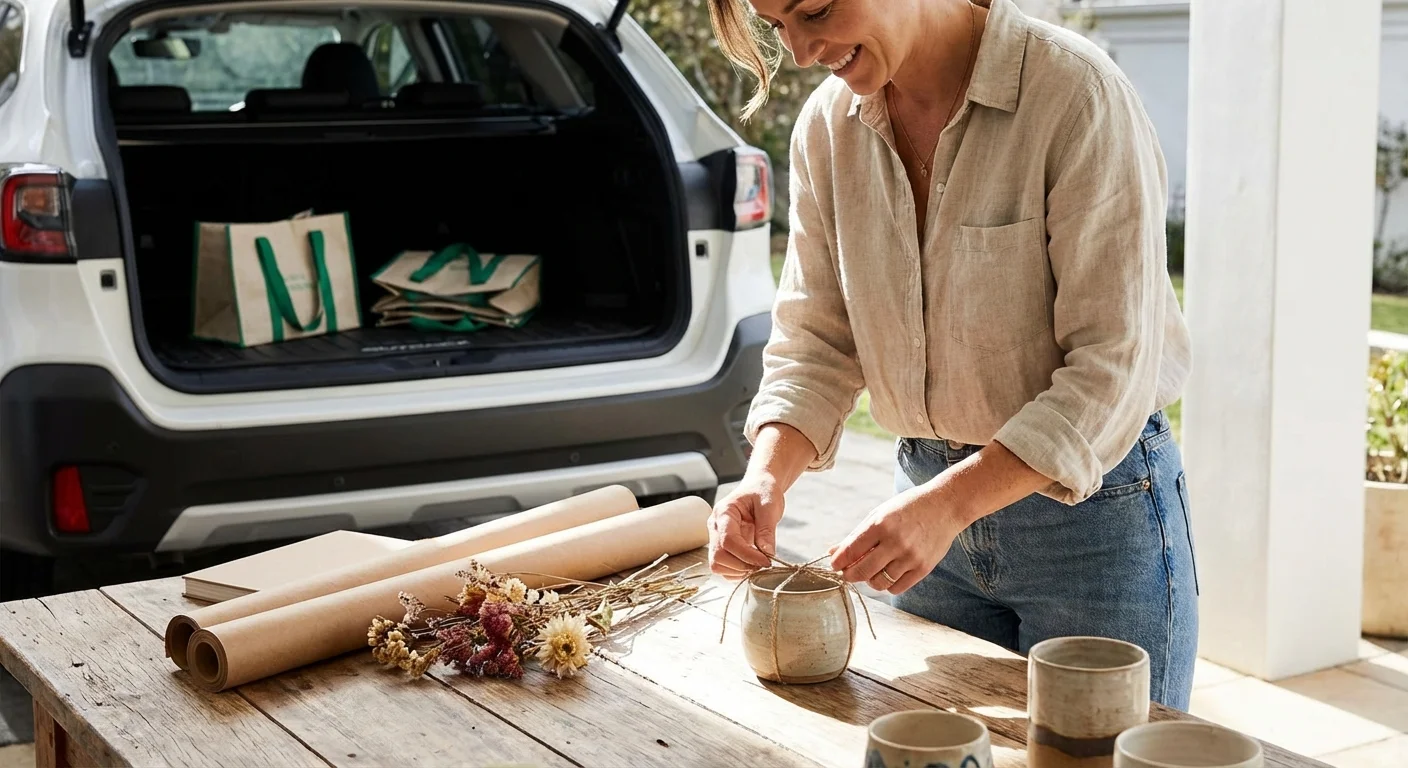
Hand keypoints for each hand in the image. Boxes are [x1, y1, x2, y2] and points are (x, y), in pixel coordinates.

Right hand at [708, 476, 784, 578]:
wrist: (759, 488)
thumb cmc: (763, 492)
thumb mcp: (769, 505)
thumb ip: (766, 529)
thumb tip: (767, 553)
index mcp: (724, 512)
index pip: (728, 541)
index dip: (747, 555)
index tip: (767, 561)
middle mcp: (715, 526)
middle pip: (718, 556)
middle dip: (742, 566)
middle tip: (763, 565)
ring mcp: (716, 538)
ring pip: (717, 565)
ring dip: (739, 571)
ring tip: (759, 564)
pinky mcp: (722, 547)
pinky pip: (724, 567)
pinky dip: (738, 572)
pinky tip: (752, 564)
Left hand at [828, 482, 969, 594]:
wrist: (945, 506)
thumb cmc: (907, 508)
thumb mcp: (879, 514)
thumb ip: (856, 536)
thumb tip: (833, 553)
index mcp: (881, 524)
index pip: (850, 551)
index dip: (838, 562)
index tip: (835, 564)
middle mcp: (896, 542)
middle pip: (862, 571)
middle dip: (849, 575)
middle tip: (848, 572)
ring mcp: (911, 557)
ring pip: (879, 583)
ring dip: (869, 580)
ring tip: (871, 570)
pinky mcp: (923, 568)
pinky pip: (896, 588)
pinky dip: (887, 585)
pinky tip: (887, 573)